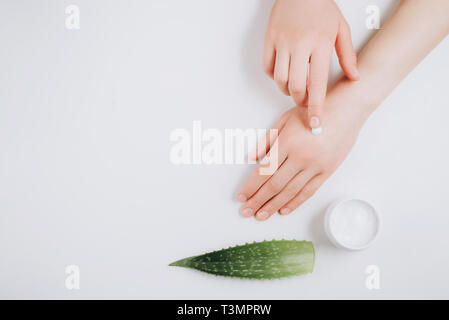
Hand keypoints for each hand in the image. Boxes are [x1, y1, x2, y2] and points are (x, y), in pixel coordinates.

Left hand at [237, 97, 362, 220]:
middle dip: (258, 200)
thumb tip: (251, 158)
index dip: (250, 186)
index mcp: (287, 142)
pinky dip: (295, 202)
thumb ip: (267, 139)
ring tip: (261, 215)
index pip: (264, 171)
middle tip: (246, 211)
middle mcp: (301, 156)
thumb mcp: (286, 119)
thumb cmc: (314, 112)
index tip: (241, 196)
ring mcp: (315, 166)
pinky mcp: (327, 171)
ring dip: (273, 205)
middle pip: (274, 184)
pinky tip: (283, 210)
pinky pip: (308, 191)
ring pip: (290, 191)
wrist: (346, 110)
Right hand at [263, 0, 358, 129]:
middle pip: (295, 86)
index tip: (316, 123)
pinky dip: (275, 77)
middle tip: (306, 101)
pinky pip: (268, 68)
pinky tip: (284, 74)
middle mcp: (299, 44)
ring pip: (279, 79)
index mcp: (320, 43)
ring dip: (287, 90)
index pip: (317, 84)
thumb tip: (355, 78)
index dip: (316, 107)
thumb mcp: (340, 28)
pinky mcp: (269, 39)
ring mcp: (282, 42)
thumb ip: (348, 55)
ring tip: (295, 87)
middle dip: (300, 100)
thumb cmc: (321, 7)